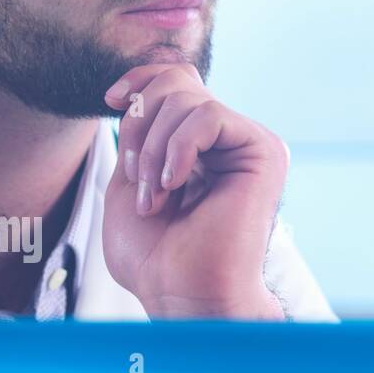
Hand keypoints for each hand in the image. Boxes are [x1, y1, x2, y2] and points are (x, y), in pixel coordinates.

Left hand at [102, 63, 287, 319]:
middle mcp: (226, 140)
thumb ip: (138, 133)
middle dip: (138, 126)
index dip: (140, 79)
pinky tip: (174, 186)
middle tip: (136, 179)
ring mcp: (246, 143)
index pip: (175, 79)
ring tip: (153, 198)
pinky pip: (208, 116)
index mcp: (197, 145)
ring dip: (152, 150)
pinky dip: (176, 150)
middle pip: (175, 82)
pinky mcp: (263, 151)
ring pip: (186, 99)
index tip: (111, 100)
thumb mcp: (129, 180)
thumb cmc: (153, 255)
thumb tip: (137, 90)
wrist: (180, 293)